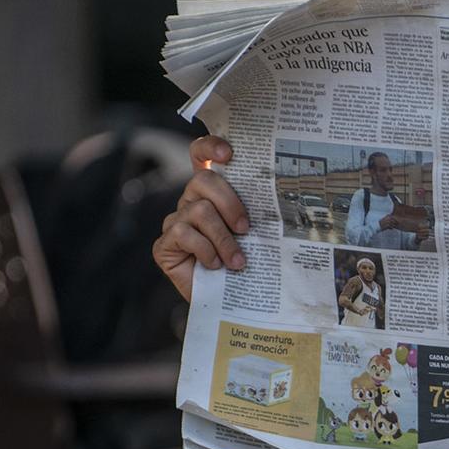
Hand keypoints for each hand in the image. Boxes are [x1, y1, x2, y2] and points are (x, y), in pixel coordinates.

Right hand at [154, 137, 250, 301]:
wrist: (229, 302)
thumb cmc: (245, 264)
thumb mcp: (255, 235)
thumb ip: (257, 214)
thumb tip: (283, 199)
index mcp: (212, 193)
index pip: (201, 155)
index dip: (209, 146)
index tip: (229, 154)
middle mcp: (191, 201)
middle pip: (203, 180)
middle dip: (229, 202)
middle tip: (246, 228)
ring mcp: (175, 221)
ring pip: (199, 211)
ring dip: (223, 238)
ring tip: (237, 260)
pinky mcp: (164, 244)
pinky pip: (184, 234)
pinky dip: (205, 251)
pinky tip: (214, 265)